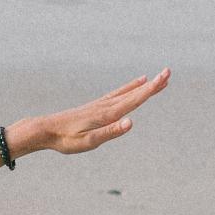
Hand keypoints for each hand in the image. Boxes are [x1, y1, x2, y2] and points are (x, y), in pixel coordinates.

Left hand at [24, 67, 169, 154]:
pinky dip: (130, 87)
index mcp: (107, 115)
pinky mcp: (96, 106)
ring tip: (158, 78)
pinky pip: (118, 94)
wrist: (45, 130)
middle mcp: (106, 106)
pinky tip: (135, 84)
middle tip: (169, 72)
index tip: (165, 77)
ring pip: (127, 92)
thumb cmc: (66, 139)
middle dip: (153, 85)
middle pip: (134, 94)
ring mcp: (101, 105)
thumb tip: (130, 123)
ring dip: (144, 86)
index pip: (134, 100)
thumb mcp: (89, 142)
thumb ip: (110, 132)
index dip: (151, 90)